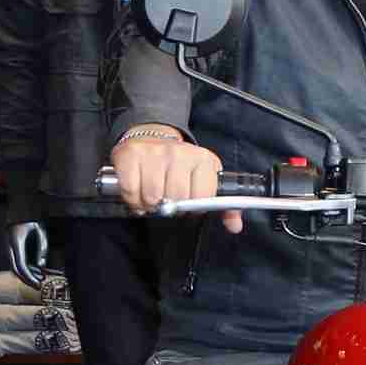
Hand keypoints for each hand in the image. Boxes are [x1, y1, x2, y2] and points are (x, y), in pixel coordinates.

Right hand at [5, 221, 50, 289]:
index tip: (38, 284)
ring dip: (27, 275)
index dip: (29, 277)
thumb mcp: (40, 232)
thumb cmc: (31, 221)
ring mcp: (9, 249)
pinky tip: (36, 271)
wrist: (20, 212)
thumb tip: (41, 265)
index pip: (21, 266)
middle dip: (27, 280)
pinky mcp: (12, 249)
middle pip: (15, 270)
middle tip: (38, 286)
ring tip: (40, 279)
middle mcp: (9, 248)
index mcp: (16, 244)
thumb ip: (42, 248)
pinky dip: (25, 269)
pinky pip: (17, 262)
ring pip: (15, 267)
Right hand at [110, 129, 242, 231]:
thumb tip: (234, 227)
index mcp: (203, 160)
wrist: (153, 138)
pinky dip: (132, 198)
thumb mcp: (207, 179)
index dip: (192, 209)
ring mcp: (155, 152)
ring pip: (152, 196)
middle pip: (176, 198)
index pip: (201, 197)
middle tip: (167, 203)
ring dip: (149, 205)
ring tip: (152, 200)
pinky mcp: (132, 154)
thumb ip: (225, 206)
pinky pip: (131, 189)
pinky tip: (138, 194)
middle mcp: (180, 153)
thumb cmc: (181, 165)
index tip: (186, 205)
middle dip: (170, 207)